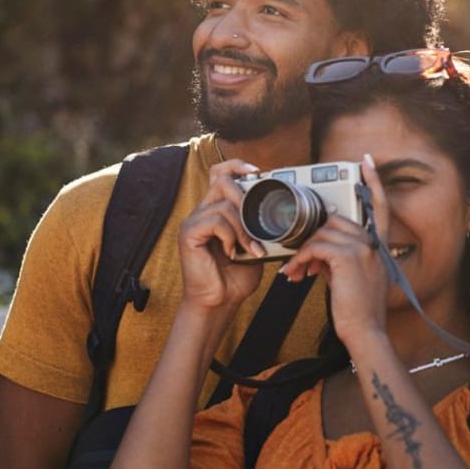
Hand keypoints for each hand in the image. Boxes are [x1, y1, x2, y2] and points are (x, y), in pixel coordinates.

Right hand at [178, 159, 266, 311]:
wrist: (219, 302)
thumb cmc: (235, 277)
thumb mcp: (254, 246)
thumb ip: (259, 226)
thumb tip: (281, 212)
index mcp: (216, 210)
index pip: (220, 173)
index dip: (236, 165)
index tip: (257, 171)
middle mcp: (202, 211)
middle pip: (221, 180)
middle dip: (245, 198)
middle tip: (256, 224)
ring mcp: (193, 221)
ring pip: (224, 204)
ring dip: (244, 228)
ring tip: (250, 249)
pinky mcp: (188, 233)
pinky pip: (216, 221)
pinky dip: (231, 236)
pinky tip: (231, 253)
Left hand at [280, 153, 392, 344]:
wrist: (365, 331)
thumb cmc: (357, 310)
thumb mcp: (354, 277)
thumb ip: (341, 257)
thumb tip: (317, 251)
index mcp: (378, 245)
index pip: (380, 206)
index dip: (374, 182)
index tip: (367, 161)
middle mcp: (372, 242)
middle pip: (334, 221)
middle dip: (312, 238)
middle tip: (298, 262)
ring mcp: (361, 248)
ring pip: (320, 234)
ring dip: (302, 253)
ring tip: (294, 273)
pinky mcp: (347, 257)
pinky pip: (314, 247)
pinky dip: (300, 260)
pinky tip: (295, 275)